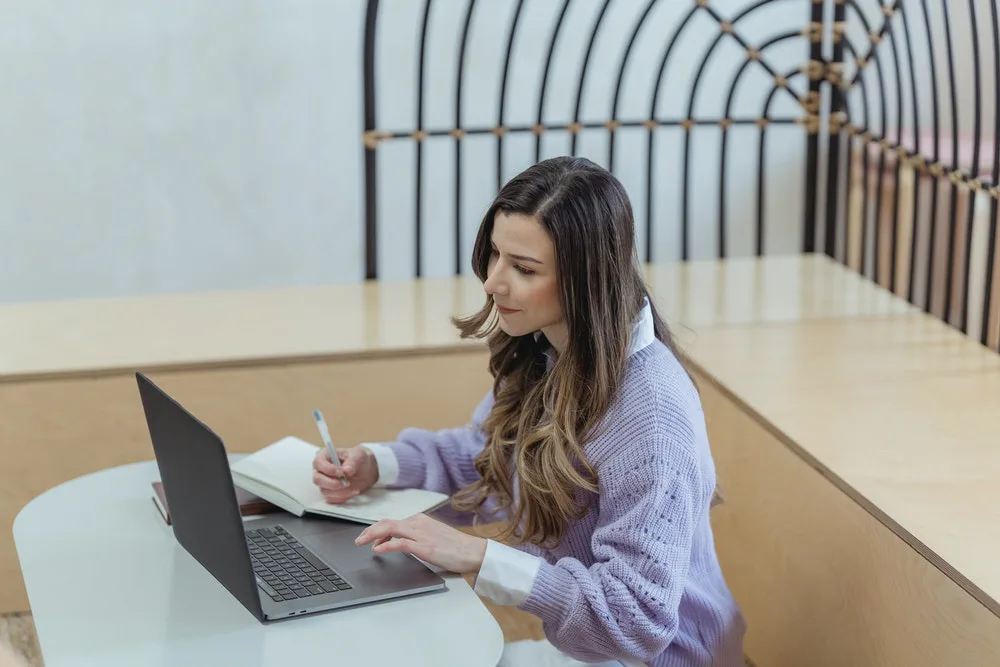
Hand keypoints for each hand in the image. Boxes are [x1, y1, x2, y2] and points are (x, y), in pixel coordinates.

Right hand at [312, 446, 378, 503]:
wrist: (365, 470)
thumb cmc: (359, 459)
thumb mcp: (359, 455)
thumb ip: (353, 461)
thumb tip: (346, 470)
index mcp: (325, 456)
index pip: (318, 463)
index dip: (328, 469)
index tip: (341, 473)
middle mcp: (321, 470)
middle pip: (317, 479)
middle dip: (332, 483)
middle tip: (346, 483)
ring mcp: (324, 482)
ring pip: (325, 491)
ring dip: (340, 492)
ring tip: (354, 488)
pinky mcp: (329, 492)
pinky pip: (331, 499)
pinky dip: (343, 497)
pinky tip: (353, 492)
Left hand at [355, 513, 486, 574]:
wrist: (473, 551)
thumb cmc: (456, 547)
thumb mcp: (434, 536)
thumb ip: (418, 536)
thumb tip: (401, 542)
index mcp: (421, 520)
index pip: (393, 522)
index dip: (378, 530)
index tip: (370, 538)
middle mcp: (419, 523)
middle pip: (388, 523)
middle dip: (370, 530)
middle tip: (359, 539)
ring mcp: (421, 534)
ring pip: (390, 529)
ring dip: (372, 535)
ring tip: (362, 542)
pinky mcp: (424, 546)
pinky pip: (400, 543)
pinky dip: (386, 545)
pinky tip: (378, 550)